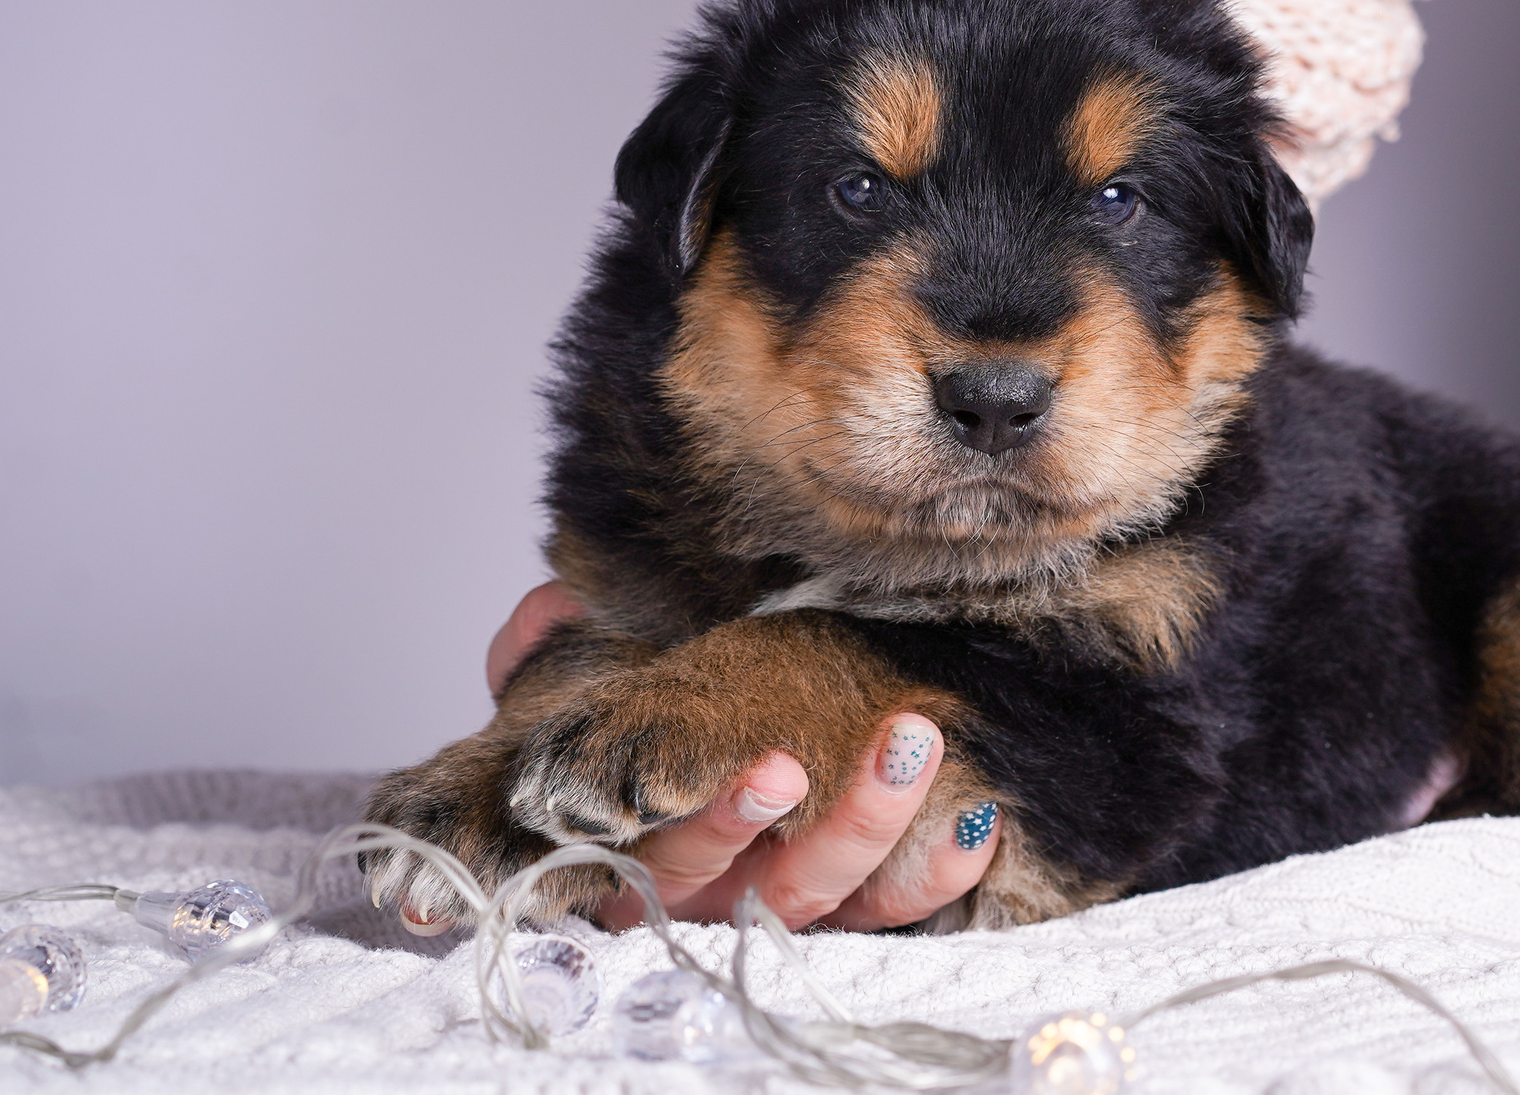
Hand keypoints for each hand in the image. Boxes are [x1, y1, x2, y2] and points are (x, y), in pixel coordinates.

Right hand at [478, 581, 997, 929]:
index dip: (718, 819)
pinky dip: (938, 870)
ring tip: (913, 741)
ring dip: (876, 821)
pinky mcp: (854, 909)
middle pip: (762, 882)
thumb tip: (547, 609)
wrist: (696, 749)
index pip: (670, 856)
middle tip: (832, 753)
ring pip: (831, 888)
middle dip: (806, 821)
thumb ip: (542, 655)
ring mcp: (785, 903)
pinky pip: (898, 906)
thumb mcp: (577, 692)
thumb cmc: (640, 725)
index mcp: (643, 855)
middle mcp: (716, 893)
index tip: (769, 766)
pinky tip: (978, 821)